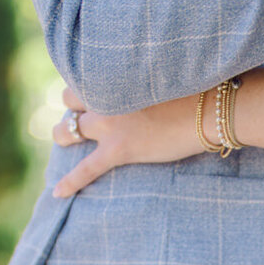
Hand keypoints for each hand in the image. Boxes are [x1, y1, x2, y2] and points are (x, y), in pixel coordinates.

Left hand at [52, 87, 207, 197]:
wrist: (207, 109)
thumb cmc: (195, 87)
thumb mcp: (160, 71)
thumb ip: (141, 75)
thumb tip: (154, 79)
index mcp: (114, 73)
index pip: (84, 74)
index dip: (85, 82)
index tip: (88, 88)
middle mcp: (105, 95)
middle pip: (69, 98)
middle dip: (72, 105)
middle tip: (79, 114)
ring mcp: (109, 124)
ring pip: (69, 129)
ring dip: (62, 133)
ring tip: (62, 138)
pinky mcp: (118, 149)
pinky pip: (86, 169)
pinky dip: (70, 182)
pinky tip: (56, 192)